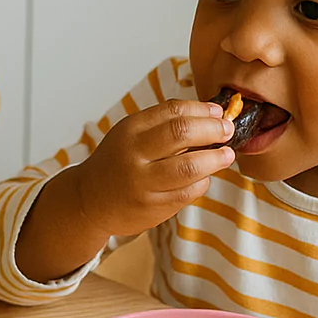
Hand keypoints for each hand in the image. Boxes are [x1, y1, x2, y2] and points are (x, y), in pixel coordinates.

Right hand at [71, 100, 234, 237]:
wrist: (90, 200)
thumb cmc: (119, 162)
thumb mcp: (131, 135)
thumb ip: (163, 124)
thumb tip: (211, 116)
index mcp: (130, 130)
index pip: (173, 111)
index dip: (202, 110)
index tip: (219, 113)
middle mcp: (134, 154)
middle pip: (182, 133)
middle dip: (213, 130)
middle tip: (228, 130)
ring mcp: (143, 183)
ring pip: (190, 167)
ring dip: (216, 159)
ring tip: (226, 155)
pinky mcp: (152, 207)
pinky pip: (188, 192)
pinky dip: (203, 181)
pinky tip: (203, 177)